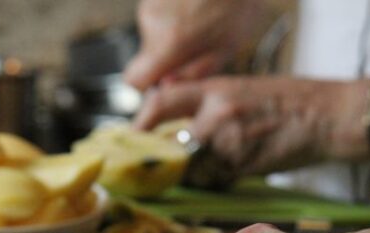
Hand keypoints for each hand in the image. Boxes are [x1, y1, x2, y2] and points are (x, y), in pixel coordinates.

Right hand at [123, 0, 267, 89]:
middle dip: (167, 59)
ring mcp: (150, 6)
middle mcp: (152, 24)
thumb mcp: (224, 50)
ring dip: (171, 37)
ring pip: (153, 37)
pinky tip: (194, 11)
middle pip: (147, 58)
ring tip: (199, 24)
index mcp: (169, 44)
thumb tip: (167, 87)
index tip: (163, 82)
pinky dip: (172, 19)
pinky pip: (157, 18)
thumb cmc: (236, 8)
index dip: (146, 86)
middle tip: (196, 47)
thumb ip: (193, 74)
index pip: (133, 79)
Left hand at [135, 76, 369, 173]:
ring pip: (195, 169)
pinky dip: (218, 180)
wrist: (324, 116)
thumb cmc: (287, 101)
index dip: (142, 122)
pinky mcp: (243, 167)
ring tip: (217, 164)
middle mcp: (216, 115)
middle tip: (168, 165)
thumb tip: (179, 125)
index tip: (136, 134)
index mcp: (214, 90)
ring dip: (198, 173)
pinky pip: (216, 180)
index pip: (161, 103)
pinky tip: (235, 169)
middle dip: (170, 158)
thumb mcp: (241, 88)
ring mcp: (229, 143)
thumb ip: (208, 104)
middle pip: (173, 145)